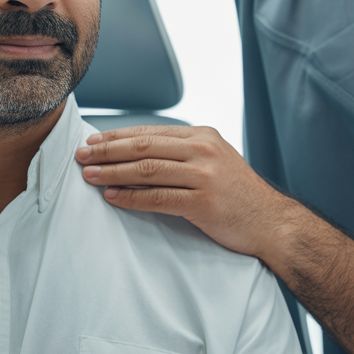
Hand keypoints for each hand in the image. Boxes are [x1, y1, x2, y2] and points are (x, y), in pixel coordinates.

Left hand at [75, 125, 296, 257]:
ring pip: (146, 169)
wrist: (271, 222)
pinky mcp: (202, 202)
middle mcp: (203, 149)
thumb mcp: (214, 160)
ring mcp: (204, 175)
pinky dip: (130, 197)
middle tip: (82, 155)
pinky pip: (157, 198)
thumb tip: (137, 152)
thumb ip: (183, 152)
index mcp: (203, 135)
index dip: (118, 136)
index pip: (150, 132)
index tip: (93, 140)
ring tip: (90, 176)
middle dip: (108, 150)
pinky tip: (112, 197)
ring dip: (112, 172)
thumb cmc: (237, 194)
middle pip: (143, 146)